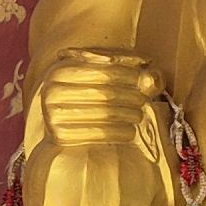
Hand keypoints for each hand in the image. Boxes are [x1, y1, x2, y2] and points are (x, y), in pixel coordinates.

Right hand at [39, 49, 162, 149]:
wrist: (61, 127)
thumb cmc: (86, 97)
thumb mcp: (99, 76)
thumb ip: (128, 70)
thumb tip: (153, 76)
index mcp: (60, 69)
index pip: (105, 70)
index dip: (131, 75)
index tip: (148, 80)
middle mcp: (51, 90)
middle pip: (107, 93)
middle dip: (133, 96)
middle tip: (145, 100)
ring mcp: (53, 114)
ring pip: (107, 113)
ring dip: (131, 114)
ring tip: (139, 115)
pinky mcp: (60, 136)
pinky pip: (102, 133)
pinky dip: (123, 132)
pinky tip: (130, 130)